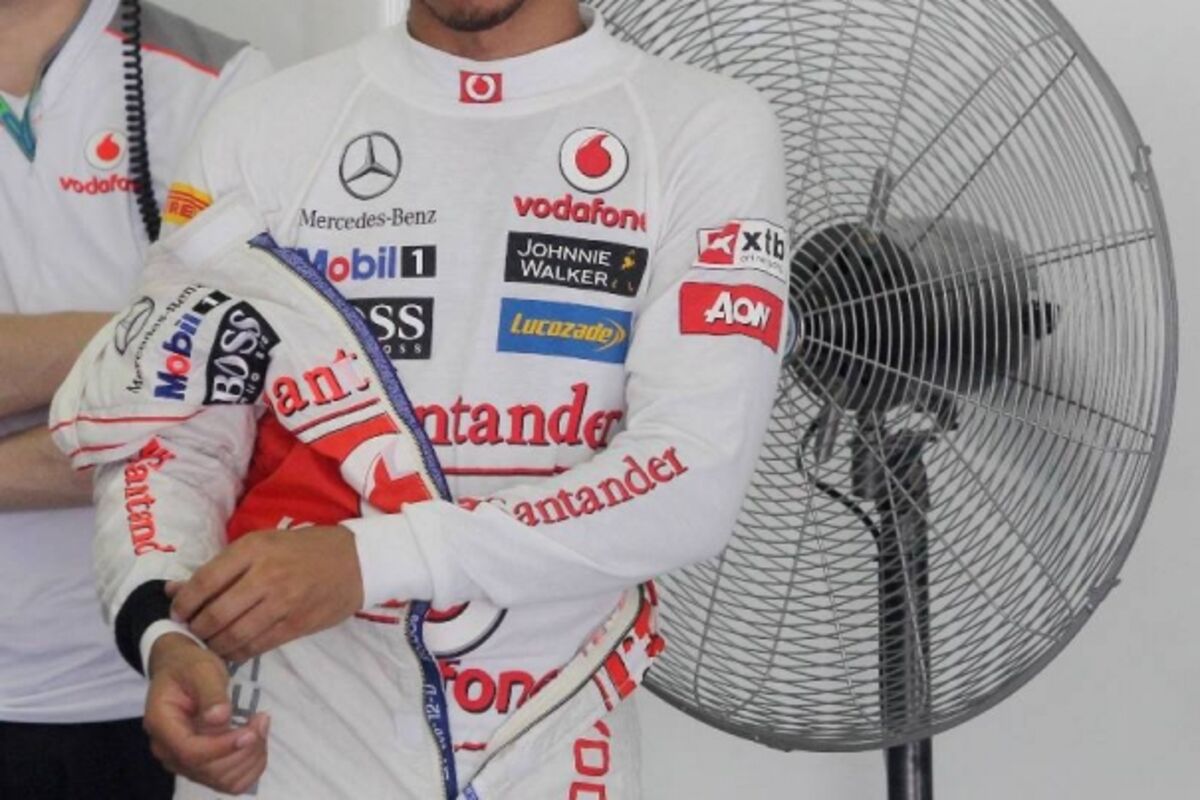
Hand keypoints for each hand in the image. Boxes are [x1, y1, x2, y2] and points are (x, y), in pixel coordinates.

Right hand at [145, 633, 269, 793]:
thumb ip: (211, 693)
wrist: (179, 669)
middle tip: (261, 719)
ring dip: (250, 758)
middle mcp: (168, 751)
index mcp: (162, 725)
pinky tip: (257, 742)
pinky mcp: (201, 765)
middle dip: (244, 750)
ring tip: (260, 726)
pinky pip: (229, 782)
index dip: (224, 746)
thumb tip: (220, 718)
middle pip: (209, 770)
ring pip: (222, 781)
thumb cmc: (189, 666)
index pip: (190, 752)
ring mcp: (184, 762)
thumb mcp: (201, 669)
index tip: (251, 730)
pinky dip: (250, 767)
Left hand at [169, 525, 363, 661]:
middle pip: (216, 613)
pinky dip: (238, 653)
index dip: (185, 602)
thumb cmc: (305, 549)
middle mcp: (266, 575)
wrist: (357, 561)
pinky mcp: (296, 625)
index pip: (205, 581)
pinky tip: (232, 650)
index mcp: (254, 549)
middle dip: (197, 629)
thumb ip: (222, 566)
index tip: (178, 612)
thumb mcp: (263, 543)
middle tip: (192, 632)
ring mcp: (283, 603)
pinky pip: (257, 646)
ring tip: (209, 644)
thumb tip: (175, 590)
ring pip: (234, 635)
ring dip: (214, 645)